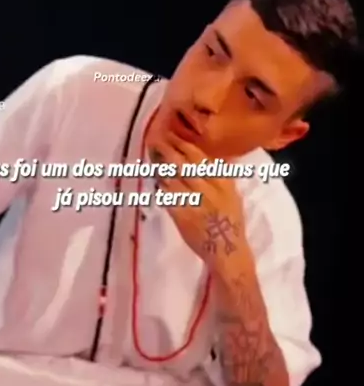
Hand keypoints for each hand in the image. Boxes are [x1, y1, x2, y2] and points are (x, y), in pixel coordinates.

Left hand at [151, 131, 248, 267]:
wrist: (227, 250)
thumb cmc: (231, 222)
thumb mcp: (233, 194)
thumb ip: (222, 175)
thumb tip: (214, 155)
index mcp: (223, 182)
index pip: (200, 157)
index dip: (184, 144)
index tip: (173, 135)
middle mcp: (209, 189)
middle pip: (184, 164)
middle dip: (168, 149)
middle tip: (156, 140)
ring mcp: (195, 202)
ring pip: (173, 178)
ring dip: (161, 165)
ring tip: (152, 155)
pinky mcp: (182, 216)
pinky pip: (168, 197)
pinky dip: (161, 187)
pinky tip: (157, 180)